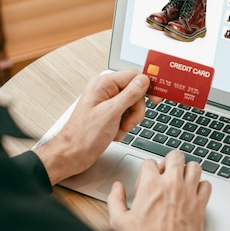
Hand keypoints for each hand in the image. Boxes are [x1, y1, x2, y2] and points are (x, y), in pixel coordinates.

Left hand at [35, 70, 150, 184]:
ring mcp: (106, 104)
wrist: (73, 154)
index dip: (147, 87)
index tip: (157, 98)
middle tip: (126, 122)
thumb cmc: (85, 135)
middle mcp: (105, 91)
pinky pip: (125, 117)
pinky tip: (113, 133)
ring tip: (117, 129)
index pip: (133, 76)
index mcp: (103, 84)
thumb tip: (144, 80)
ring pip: (132, 107)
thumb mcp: (112, 112)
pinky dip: (123, 127)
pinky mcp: (107, 115)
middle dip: (135, 111)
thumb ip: (130, 94)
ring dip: (129, 121)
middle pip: (135, 93)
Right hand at [107, 150, 211, 230]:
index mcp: (150, 185)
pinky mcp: (200, 205)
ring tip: (180, 180)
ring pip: (194, 166)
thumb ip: (115, 200)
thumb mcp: (119, 222)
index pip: (149, 162)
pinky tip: (192, 194)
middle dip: (169, 161)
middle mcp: (171, 185)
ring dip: (187, 170)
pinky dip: (201, 186)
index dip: (145, 171)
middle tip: (165, 174)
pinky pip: (206, 185)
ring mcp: (188, 193)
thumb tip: (117, 188)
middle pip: (175, 156)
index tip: (145, 183)